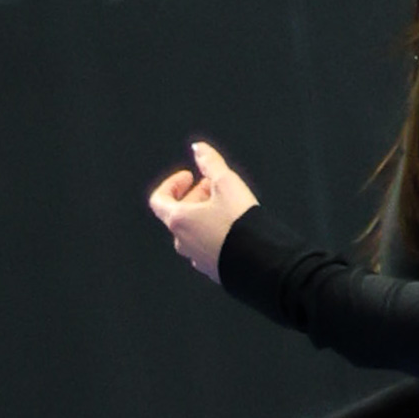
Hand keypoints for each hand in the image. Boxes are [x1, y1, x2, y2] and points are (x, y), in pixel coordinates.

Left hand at [146, 138, 256, 280]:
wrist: (259, 261)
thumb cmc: (240, 224)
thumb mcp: (226, 184)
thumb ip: (210, 163)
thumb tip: (199, 148)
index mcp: (178, 221)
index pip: (159, 199)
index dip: (172, 184)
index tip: (189, 176)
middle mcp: (182, 241)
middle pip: (178, 214)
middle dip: (194, 196)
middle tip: (213, 186)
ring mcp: (196, 257)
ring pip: (193, 231)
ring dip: (204, 214)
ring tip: (226, 205)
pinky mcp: (212, 269)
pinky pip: (206, 246)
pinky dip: (213, 232)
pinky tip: (233, 228)